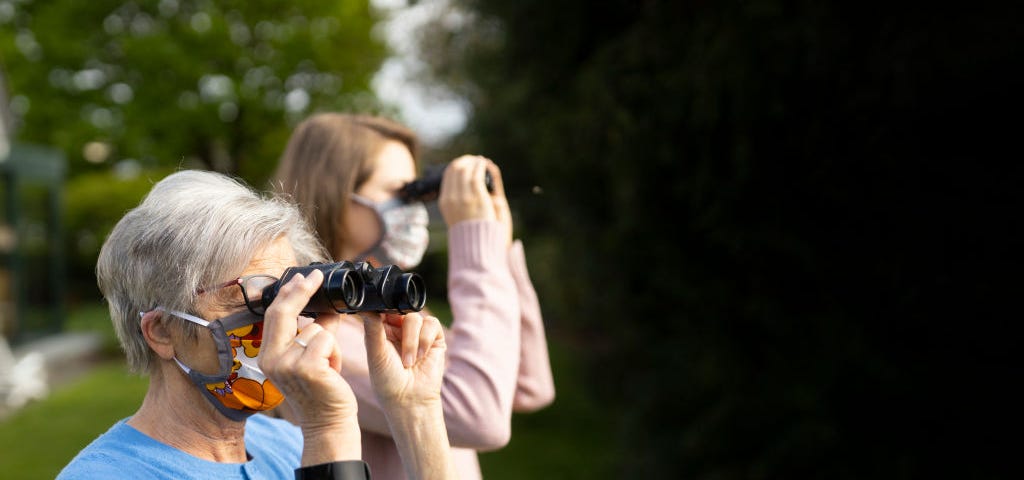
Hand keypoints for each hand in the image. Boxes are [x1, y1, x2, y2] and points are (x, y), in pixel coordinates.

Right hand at [258, 270, 356, 429]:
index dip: (287, 293)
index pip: (273, 315)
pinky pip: (326, 340)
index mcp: (267, 355)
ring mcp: (287, 364)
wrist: (328, 422)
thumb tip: (327, 304)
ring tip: (329, 365)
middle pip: (283, 312)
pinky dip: (335, 352)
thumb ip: (316, 329)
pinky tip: (332, 371)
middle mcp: (271, 359)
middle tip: (316, 275)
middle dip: (302, 290)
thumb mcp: (312, 356)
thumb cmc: (322, 390)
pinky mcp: (307, 368)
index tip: (302, 277)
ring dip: (330, 343)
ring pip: (315, 329)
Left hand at [362, 312, 446, 407]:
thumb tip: (366, 308)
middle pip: (400, 309)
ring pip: (415, 317)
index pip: (383, 308)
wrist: (410, 399)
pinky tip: (421, 356)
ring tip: (409, 362)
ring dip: (411, 340)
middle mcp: (399, 328)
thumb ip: (372, 329)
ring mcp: (417, 332)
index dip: (383, 309)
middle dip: (399, 330)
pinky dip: (425, 340)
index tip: (381, 319)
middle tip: (395, 348)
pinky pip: (431, 324)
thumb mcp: (376, 353)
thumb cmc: (388, 380)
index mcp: (381, 329)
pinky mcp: (435, 337)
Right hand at [439, 155, 513, 246]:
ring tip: (481, 161)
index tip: (466, 163)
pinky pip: (477, 174)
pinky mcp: (477, 196)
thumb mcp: (456, 216)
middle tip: (475, 160)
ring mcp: (464, 196)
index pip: (448, 175)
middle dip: (466, 161)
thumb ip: (456, 201)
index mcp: (444, 201)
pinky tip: (485, 164)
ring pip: (466, 169)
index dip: (457, 165)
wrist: (476, 244)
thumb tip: (460, 188)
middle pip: (456, 169)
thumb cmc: (469, 232)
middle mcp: (452, 197)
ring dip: (474, 162)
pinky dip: (481, 166)